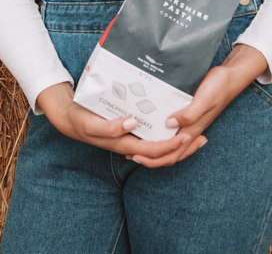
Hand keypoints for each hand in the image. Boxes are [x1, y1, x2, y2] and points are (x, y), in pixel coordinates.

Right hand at [36, 82, 205, 165]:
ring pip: (158, 146)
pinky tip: (175, 123)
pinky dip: (166, 133)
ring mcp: (131, 138)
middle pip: (161, 153)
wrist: (69, 118)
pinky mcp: (130, 130)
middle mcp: (130, 144)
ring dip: (177, 143)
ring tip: (196, 133)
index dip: (171, 146)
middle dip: (182, 148)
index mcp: (124, 144)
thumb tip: (133, 124)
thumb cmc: (80, 120)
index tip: (187, 135)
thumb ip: (110, 127)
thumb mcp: (91, 124)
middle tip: (202, 137)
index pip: (153, 151)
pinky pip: (152, 136)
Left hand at [125, 44, 268, 168]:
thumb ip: (189, 114)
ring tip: (138, 142)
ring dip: (155, 147)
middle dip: (149, 157)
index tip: (134, 155)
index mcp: (192, 130)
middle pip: (169, 153)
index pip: (171, 154)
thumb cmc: (218, 87)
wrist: (230, 77)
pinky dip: (162, 134)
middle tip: (130, 152)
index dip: (152, 159)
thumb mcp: (204, 99)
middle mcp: (190, 130)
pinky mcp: (189, 114)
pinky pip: (173, 130)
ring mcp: (190, 123)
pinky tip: (153, 126)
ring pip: (171, 144)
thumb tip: (169, 125)